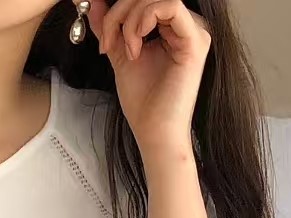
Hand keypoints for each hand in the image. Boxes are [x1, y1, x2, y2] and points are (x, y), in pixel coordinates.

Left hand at [86, 0, 210, 156]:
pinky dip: (145, 19)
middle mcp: (186, 25)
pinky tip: (136, 45)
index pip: (144, 0)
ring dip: (129, 19)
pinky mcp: (195, 40)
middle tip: (108, 42)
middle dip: (119, 13)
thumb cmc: (143, 103)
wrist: (154, 133)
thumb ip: (110, 28)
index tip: (103, 39)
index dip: (118, 10)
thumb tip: (95, 3)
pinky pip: (170, 5)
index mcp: (171, 28)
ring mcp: (193, 30)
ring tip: (125, 50)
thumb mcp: (120, 55)